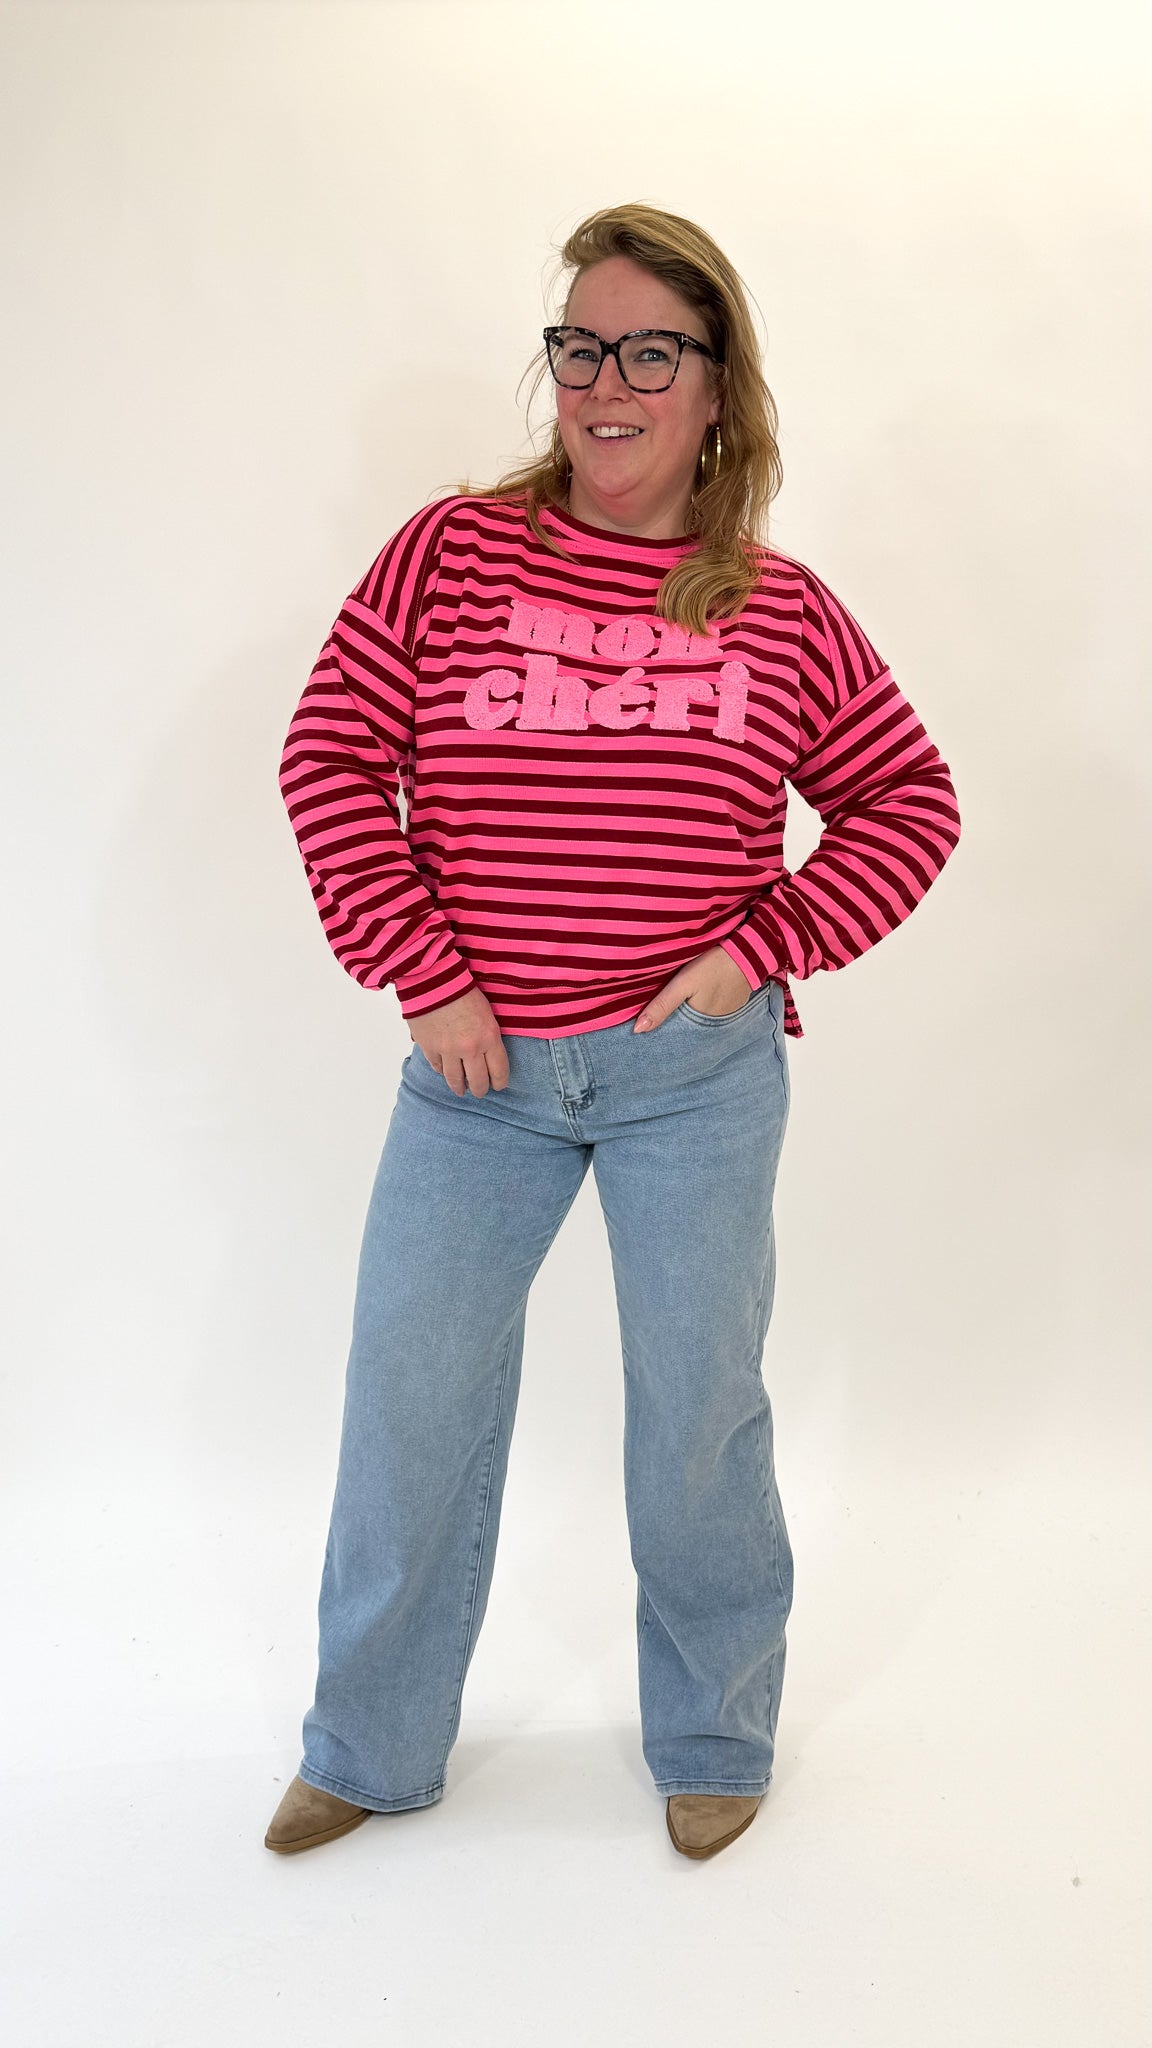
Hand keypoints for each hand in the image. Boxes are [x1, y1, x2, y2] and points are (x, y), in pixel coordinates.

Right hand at [409, 986, 509, 1096]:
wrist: (434, 979)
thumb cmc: (463, 990)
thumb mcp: (487, 1013)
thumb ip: (489, 1036)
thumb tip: (487, 1054)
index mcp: (489, 1037)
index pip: (499, 1071)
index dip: (500, 1082)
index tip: (498, 1085)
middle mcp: (470, 1048)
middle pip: (478, 1082)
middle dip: (480, 1090)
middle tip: (479, 1091)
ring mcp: (448, 1050)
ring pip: (455, 1080)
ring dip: (459, 1087)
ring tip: (461, 1090)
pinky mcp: (429, 1048)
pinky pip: (437, 1068)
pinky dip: (442, 1071)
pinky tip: (445, 1072)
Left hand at [633, 946, 756, 1031]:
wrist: (748, 953)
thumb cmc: (713, 967)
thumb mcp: (683, 984)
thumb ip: (661, 1006)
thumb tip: (638, 1030)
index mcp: (700, 1025)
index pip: (676, 1035)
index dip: (662, 1031)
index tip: (646, 1028)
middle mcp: (714, 1026)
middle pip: (688, 1028)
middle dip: (675, 1024)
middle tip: (659, 1013)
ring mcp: (726, 1016)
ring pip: (700, 1019)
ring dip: (690, 1014)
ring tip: (679, 1003)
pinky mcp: (733, 1005)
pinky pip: (713, 1011)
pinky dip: (703, 1006)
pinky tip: (697, 997)